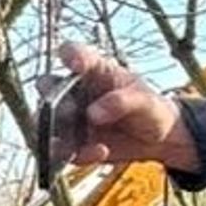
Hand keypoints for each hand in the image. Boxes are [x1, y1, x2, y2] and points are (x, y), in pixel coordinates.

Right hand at [52, 41, 198, 171]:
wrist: (161, 138)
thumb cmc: (151, 109)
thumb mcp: (146, 101)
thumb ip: (122, 102)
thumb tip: (92, 114)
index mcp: (95, 71)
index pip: (74, 53)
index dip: (69, 55)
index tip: (75, 64)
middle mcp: (76, 91)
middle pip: (47, 87)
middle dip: (51, 98)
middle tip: (70, 110)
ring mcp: (71, 117)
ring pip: (45, 121)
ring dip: (58, 131)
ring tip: (85, 141)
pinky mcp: (74, 142)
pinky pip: (62, 150)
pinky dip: (78, 153)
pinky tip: (102, 151)